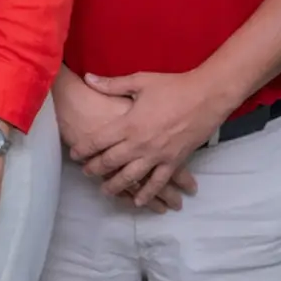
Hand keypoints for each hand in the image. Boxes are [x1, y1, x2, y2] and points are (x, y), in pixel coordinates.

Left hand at [71, 71, 226, 206]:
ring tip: (105, 191)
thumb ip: (112, 85)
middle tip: (85, 173)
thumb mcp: (140, 82)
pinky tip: (139, 201)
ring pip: (131, 177)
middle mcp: (140, 143)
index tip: (74, 154)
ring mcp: (158, 155)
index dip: (83, 149)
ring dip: (116, 186)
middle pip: (111, 162)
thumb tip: (88, 78)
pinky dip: (148, 193)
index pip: (98, 141)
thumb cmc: (173, 87)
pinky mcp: (175, 161)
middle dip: (95, 169)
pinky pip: (158, 182)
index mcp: (129, 124)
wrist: (207, 97)